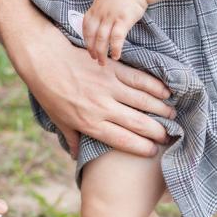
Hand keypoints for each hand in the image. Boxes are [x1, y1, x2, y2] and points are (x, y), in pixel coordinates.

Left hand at [5, 19, 174, 158]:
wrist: (43, 59)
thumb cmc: (49, 92)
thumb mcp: (58, 120)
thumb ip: (72, 139)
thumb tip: (76, 157)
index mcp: (90, 123)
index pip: (122, 140)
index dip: (141, 147)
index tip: (153, 152)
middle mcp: (102, 107)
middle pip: (137, 122)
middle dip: (156, 131)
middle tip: (168, 136)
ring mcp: (108, 87)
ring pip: (142, 101)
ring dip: (160, 109)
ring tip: (172, 115)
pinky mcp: (111, 68)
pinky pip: (137, 78)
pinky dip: (153, 86)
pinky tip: (165, 92)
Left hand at [83, 0, 148, 64]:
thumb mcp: (104, 3)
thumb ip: (99, 14)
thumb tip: (97, 29)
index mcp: (94, 10)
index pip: (86, 29)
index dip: (87, 42)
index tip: (90, 51)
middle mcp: (100, 14)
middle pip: (92, 36)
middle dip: (93, 51)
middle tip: (96, 60)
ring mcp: (111, 17)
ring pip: (102, 39)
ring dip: (101, 53)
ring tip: (103, 62)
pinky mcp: (123, 20)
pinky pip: (116, 37)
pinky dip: (115, 48)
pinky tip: (116, 56)